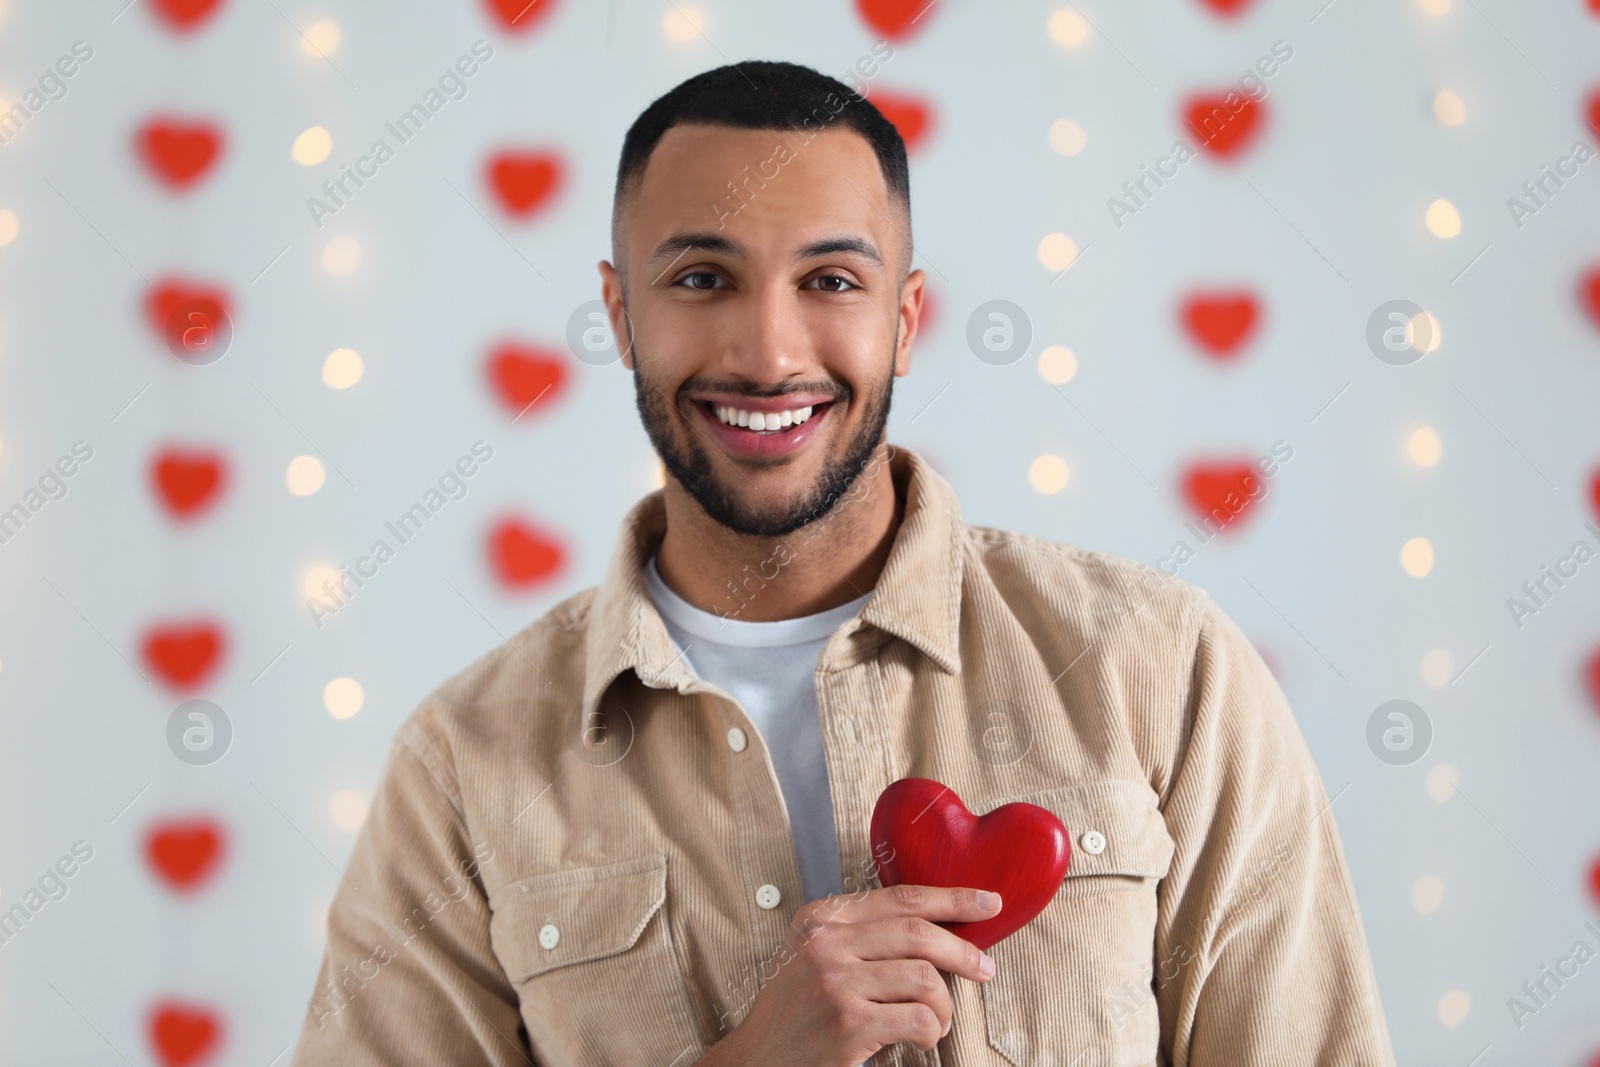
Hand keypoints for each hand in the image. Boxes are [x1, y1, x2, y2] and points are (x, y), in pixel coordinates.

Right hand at [694, 883, 999, 1066]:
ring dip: (945, 1005)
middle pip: (917, 933)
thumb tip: (937, 927)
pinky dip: (932, 1029)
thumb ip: (862, 935)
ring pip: (925, 978)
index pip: (898, 898)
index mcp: (821, 919)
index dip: (950, 898)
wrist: (761, 1058)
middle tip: (985, 968)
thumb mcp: (817, 955)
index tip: (987, 902)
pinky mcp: (849, 1024)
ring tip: (937, 1020)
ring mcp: (836, 984)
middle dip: (962, 950)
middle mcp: (825, 944)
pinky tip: (922, 1037)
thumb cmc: (799, 1009)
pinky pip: (919, 1017)